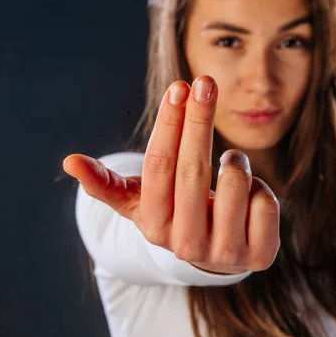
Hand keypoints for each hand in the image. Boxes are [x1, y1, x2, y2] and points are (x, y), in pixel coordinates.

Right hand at [63, 76, 280, 274]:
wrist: (213, 253)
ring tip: (228, 161)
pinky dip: (259, 186)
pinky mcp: (260, 255)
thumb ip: (105, 183)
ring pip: (235, 183)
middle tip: (206, 82)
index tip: (179, 88)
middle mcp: (187, 244)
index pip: (159, 168)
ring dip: (235, 160)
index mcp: (154, 226)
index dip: (169, 125)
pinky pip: (265, 202)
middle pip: (192, 172)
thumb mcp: (139, 201)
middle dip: (199, 120)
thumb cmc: (174, 213)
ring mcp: (225, 253)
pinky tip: (247, 192)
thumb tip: (70, 162)